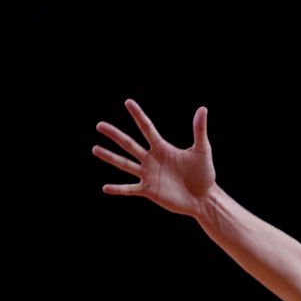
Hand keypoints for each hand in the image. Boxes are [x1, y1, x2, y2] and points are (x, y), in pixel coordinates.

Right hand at [93, 99, 215, 216]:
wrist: (204, 198)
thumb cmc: (205, 174)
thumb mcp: (202, 150)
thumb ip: (199, 130)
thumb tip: (202, 109)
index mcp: (163, 148)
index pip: (147, 128)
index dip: (138, 115)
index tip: (128, 102)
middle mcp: (152, 159)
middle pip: (130, 144)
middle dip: (115, 135)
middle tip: (100, 125)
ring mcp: (149, 175)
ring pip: (125, 164)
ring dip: (110, 157)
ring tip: (95, 149)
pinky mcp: (149, 191)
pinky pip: (130, 189)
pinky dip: (118, 189)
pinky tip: (105, 188)